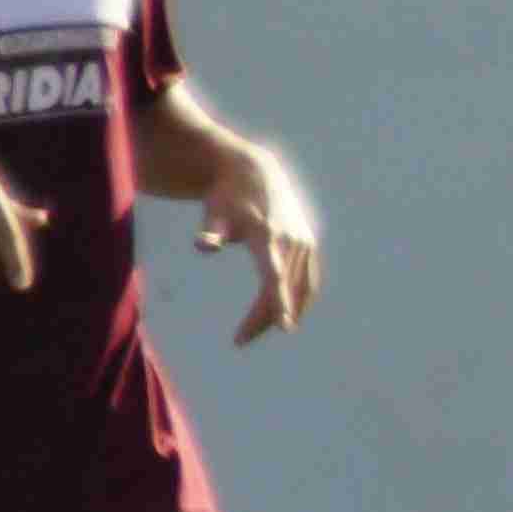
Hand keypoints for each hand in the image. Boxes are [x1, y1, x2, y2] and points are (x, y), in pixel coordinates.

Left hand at [192, 138, 323, 343]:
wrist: (255, 172)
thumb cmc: (228, 197)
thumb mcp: (215, 211)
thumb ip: (211, 230)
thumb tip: (203, 244)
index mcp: (268, 235)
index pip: (275, 276)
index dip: (279, 302)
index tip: (283, 326)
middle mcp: (292, 240)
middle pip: (284, 289)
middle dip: (264, 318)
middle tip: (240, 339)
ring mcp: (304, 243)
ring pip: (299, 288)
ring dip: (282, 312)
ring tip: (255, 330)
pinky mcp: (309, 245)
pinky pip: (309, 280)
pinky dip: (300, 300)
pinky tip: (286, 316)